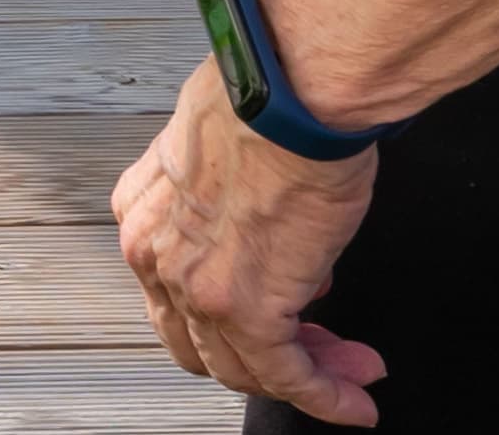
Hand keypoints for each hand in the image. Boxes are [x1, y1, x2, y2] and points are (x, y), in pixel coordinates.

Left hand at [113, 57, 386, 425]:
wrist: (289, 97)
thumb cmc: (265, 105)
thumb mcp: (220, 157)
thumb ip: (231, 214)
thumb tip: (277, 248)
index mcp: (144, 213)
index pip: (178, 293)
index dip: (230, 310)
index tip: (278, 311)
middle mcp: (157, 255)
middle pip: (205, 340)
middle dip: (264, 352)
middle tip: (317, 348)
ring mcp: (197, 289)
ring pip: (245, 367)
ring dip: (306, 374)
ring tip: (350, 372)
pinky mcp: (247, 313)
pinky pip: (288, 377)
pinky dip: (325, 397)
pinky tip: (353, 400)